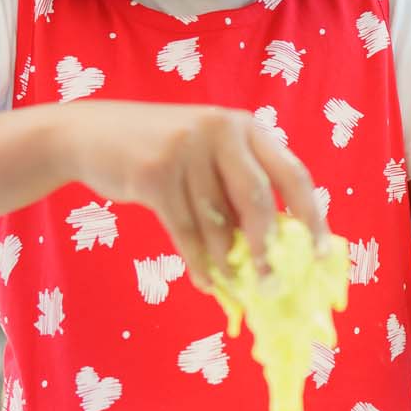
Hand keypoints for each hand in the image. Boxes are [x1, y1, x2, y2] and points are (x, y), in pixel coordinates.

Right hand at [74, 101, 326, 289]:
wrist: (89, 135)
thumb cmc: (161, 153)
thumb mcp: (206, 156)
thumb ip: (238, 188)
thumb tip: (277, 246)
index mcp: (244, 126)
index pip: (293, 173)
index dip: (312, 216)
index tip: (320, 253)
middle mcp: (219, 130)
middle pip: (258, 200)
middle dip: (267, 248)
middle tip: (272, 284)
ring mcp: (185, 149)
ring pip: (216, 222)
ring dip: (226, 260)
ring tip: (231, 283)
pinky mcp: (154, 173)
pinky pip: (184, 230)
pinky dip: (197, 261)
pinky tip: (206, 281)